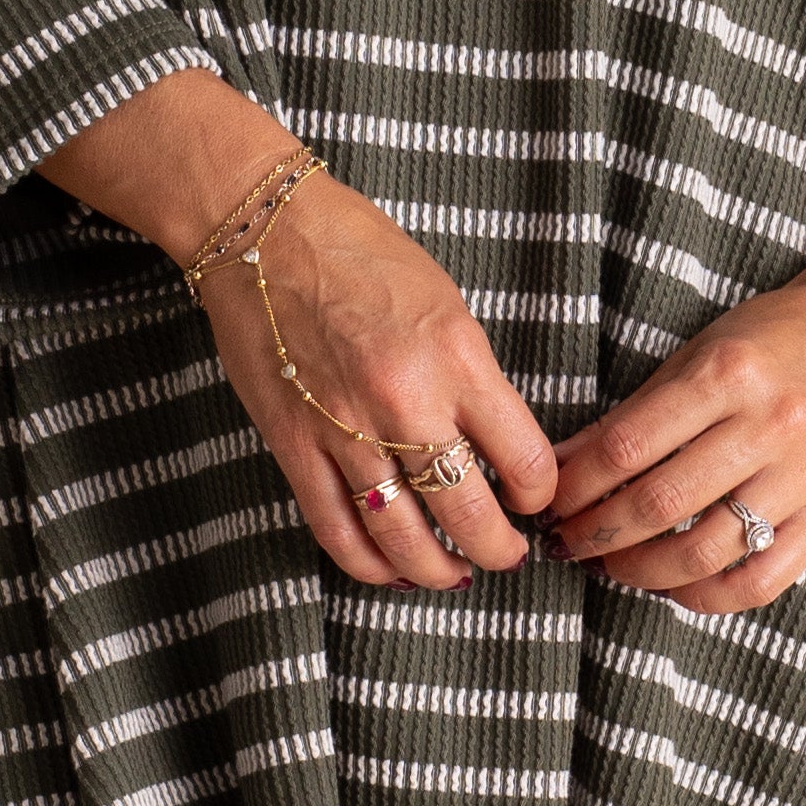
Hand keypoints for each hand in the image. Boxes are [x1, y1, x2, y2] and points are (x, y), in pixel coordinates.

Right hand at [34, 72, 557, 591]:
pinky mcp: (294, 445)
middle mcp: (405, 402)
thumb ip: (475, 378)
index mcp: (457, 358)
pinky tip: (390, 571)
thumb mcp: (447, 304)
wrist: (263, 230)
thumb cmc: (361, 253)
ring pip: (403, 538)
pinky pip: (336, 530)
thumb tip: (499, 447)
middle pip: (471, 516)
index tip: (536, 498)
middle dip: (501, 551)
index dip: (541, 495)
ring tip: (454, 575)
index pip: (525, 460)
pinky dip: (368, 565)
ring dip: (437, 572)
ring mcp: (345, 430)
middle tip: (509, 554)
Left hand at [544, 171, 805, 610]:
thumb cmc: (769, 342)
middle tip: (566, 543)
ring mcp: (803, 477)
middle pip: (660, 505)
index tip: (550, 503)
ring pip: (704, 552)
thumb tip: (560, 466)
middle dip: (597, 535)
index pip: (627, 448)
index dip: (576, 486)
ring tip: (610, 566)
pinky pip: (761, 581)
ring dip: (639, 571)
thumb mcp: (697, 355)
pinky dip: (707, 597)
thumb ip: (634, 414)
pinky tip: (674, 587)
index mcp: (728, 375)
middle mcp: (769, 426)